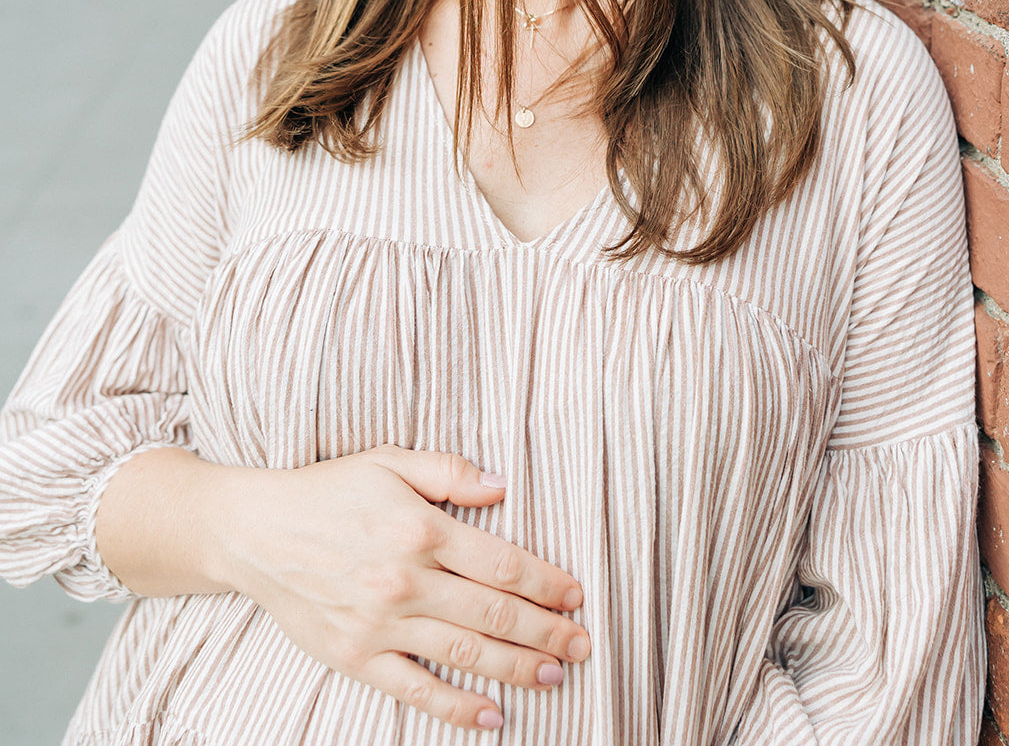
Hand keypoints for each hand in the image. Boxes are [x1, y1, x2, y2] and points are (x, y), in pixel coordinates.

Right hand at [224, 445, 588, 732]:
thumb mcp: (389, 461)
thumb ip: (449, 471)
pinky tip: (493, 716)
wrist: (256, 533)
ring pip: (466, 652)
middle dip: (546, 630)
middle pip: (494, 612)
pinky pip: (416, 690)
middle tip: (583, 642)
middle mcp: (405, 580)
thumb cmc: (328, 492)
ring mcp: (380, 624)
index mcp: (419, 528)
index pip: (501, 562)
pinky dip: (457, 708)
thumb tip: (502, 485)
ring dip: (518, 667)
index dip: (545, 581)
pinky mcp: (356, 657)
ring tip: (557, 673)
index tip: (575, 594)